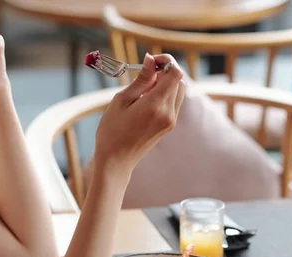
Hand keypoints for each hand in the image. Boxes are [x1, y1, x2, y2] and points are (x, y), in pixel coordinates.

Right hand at [93, 54, 185, 174]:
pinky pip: (173, 102)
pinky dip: (164, 94)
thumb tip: (151, 60)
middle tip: (143, 74)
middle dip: (164, 71)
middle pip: (179, 80)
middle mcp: (168, 113)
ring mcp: (171, 121)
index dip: (166, 61)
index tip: (150, 61)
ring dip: (164, 83)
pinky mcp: (169, 125)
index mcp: (156, 105)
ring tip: (143, 89)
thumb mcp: (121, 101)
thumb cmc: (112, 131)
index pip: (176, 73)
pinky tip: (146, 100)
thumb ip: (140, 80)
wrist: (116, 161)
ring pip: (178, 90)